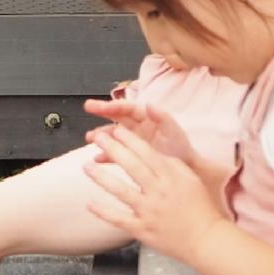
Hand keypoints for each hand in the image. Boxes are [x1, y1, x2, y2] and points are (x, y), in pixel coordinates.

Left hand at [82, 127, 225, 265]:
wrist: (206, 239)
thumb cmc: (200, 208)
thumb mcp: (191, 179)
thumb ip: (172, 165)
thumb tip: (153, 152)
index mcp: (171, 177)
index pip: (146, 153)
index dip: (129, 140)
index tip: (116, 130)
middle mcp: (158, 192)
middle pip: (131, 166)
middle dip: (113, 149)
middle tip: (97, 137)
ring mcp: (149, 211)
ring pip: (121, 191)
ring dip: (101, 177)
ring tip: (86, 166)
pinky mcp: (142, 229)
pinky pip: (119, 219)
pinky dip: (104, 212)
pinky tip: (90, 204)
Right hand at [83, 94, 198, 169]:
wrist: (186, 171)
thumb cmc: (181, 149)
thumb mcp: (174, 132)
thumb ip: (162, 117)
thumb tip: (148, 104)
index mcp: (148, 117)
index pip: (128, 108)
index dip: (113, 105)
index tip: (100, 105)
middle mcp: (138, 126)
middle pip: (118, 115)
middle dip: (102, 111)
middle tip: (87, 107)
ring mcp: (133, 140)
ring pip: (114, 134)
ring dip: (102, 134)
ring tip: (90, 138)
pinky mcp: (132, 154)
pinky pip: (116, 152)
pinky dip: (106, 155)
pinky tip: (98, 159)